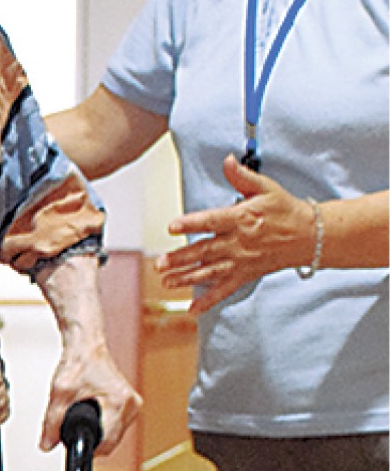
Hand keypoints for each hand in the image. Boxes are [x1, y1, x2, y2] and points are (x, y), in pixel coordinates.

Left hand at [39, 342, 140, 457]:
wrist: (86, 345)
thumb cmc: (79, 361)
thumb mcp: (60, 393)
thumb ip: (51, 421)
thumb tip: (46, 444)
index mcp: (120, 402)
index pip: (107, 442)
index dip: (87, 447)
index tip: (74, 446)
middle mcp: (131, 404)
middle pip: (110, 441)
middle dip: (90, 438)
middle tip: (73, 425)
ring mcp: (132, 405)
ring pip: (113, 435)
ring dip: (97, 431)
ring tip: (81, 415)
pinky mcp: (128, 404)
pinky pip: (115, 425)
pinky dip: (101, 424)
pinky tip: (91, 413)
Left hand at [157, 154, 315, 312]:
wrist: (309, 236)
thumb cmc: (285, 210)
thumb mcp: (266, 187)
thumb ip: (242, 176)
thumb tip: (227, 161)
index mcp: (241, 219)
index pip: (211, 221)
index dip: (191, 223)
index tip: (172, 226)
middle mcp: (239, 243)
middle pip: (205, 251)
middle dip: (181, 258)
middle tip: (160, 263)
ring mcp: (241, 261)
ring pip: (210, 272)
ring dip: (187, 278)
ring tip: (167, 281)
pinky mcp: (245, 274)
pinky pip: (225, 290)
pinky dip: (209, 301)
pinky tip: (192, 309)